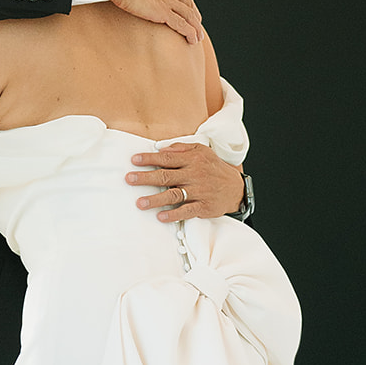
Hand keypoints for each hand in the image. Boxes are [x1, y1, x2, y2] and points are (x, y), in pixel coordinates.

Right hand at [109, 0, 202, 44]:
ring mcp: (169, 0)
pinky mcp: (163, 12)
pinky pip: (182, 25)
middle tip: (196, 25)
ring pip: (189, 16)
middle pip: (189, 4)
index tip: (186, 12)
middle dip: (194, 16)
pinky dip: (190, 33)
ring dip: (196, 27)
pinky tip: (192, 40)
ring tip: (198, 37)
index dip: (185, 4)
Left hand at [126, 144, 245, 222]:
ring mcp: (199, 191)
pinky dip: (174, 214)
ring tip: (140, 203)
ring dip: (155, 199)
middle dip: (146, 178)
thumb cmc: (213, 168)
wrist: (236, 188)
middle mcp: (194, 175)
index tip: (134, 160)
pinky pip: (187, 211)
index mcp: (192, 159)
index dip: (149, 159)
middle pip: (166, 176)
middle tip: (129, 179)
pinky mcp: (204, 206)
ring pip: (174, 195)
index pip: (167, 158)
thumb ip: (181, 148)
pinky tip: (161, 217)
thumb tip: (161, 148)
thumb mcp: (202, 151)